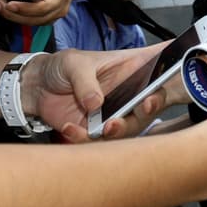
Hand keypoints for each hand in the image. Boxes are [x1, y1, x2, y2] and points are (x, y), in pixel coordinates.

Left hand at [0, 0, 80, 24]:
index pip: (41, 8)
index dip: (24, 8)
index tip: (8, 3)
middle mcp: (58, 11)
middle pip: (32, 19)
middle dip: (11, 13)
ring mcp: (53, 17)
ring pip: (29, 22)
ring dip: (11, 14)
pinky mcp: (46, 19)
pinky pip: (30, 20)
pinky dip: (16, 14)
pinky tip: (6, 5)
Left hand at [28, 43, 174, 139]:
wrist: (36, 88)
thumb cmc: (60, 67)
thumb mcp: (73, 63)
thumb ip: (86, 80)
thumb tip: (96, 102)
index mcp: (128, 68)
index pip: (156, 68)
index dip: (169, 73)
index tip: (170, 78)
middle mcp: (126, 92)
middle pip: (148, 104)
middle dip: (149, 109)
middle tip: (143, 108)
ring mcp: (113, 113)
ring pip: (128, 128)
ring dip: (119, 131)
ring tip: (104, 128)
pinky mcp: (96, 130)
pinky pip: (98, 142)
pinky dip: (84, 139)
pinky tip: (70, 128)